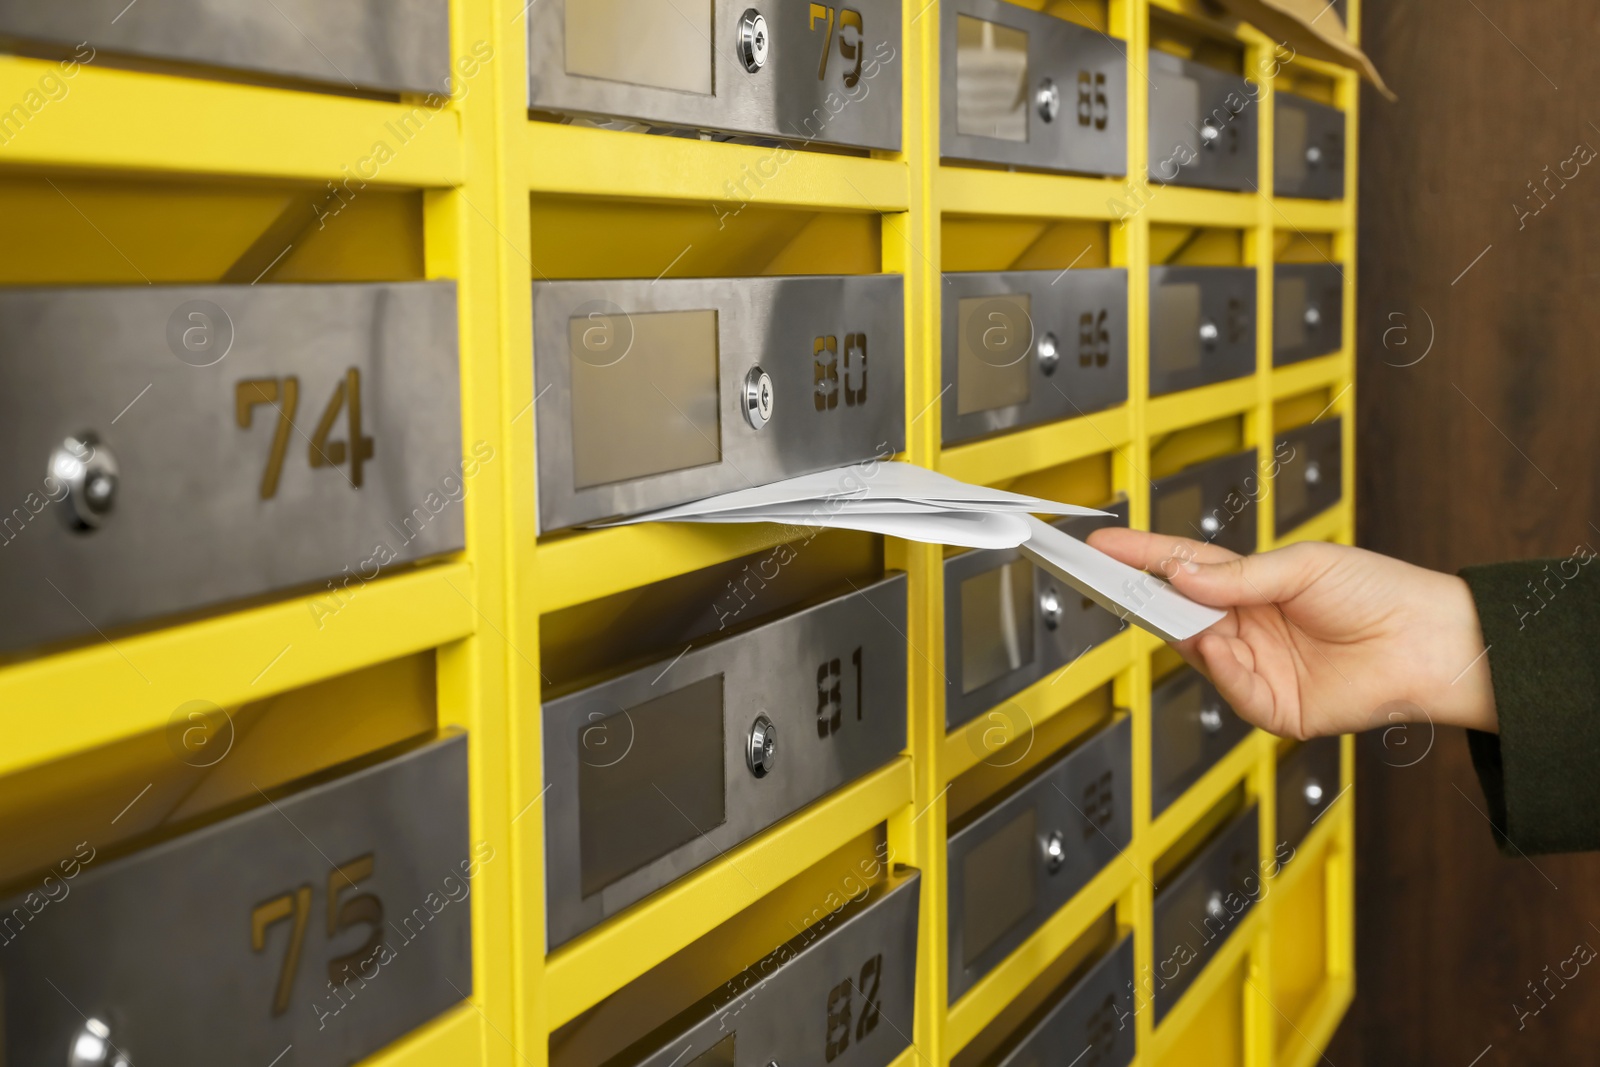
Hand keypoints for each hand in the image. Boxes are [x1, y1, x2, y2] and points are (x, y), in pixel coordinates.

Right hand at [1086, 529, 1497, 737]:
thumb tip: (1182, 575)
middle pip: (1178, 612)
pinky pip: (1231, 691)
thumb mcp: (1304, 566)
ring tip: (1194, 616)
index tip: (1101, 545)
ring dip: (1188, 633)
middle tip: (1111, 581)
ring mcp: (1257, 668)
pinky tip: (1224, 647)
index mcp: (1250, 585)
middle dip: (1144, 597)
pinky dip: (1221, 669)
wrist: (1431, 644)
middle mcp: (1247, 627)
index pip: (1182, 568)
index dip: (1140, 556)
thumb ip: (1238, 576)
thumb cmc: (1380, 593)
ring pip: (1197, 653)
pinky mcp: (1274, 708)